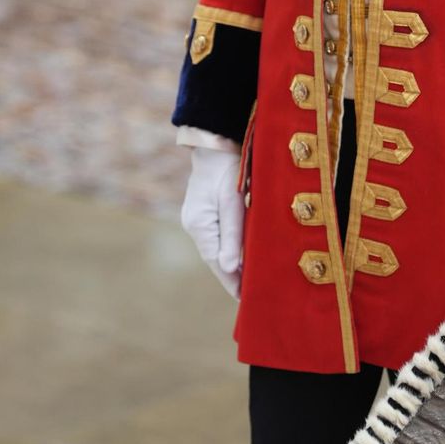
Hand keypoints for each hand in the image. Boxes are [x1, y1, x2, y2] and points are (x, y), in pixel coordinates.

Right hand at [180, 147, 244, 299]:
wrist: (216, 144)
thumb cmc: (227, 170)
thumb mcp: (232, 202)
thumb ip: (232, 235)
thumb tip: (230, 268)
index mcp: (199, 225)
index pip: (217, 262)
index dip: (231, 281)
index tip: (246, 299)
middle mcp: (195, 225)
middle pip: (214, 258)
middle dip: (231, 276)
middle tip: (250, 295)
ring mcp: (197, 218)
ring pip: (215, 248)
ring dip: (230, 263)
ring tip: (247, 280)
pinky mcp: (203, 211)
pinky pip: (216, 236)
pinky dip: (227, 248)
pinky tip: (238, 254)